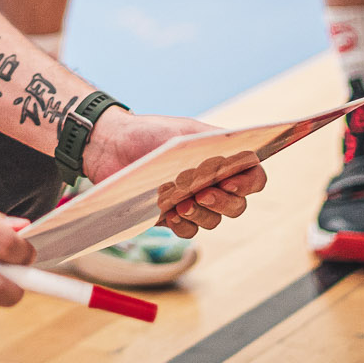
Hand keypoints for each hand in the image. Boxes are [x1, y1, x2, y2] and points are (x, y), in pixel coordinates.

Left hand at [82, 110, 267, 238]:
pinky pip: (188, 230)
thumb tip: (238, 159)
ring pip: (213, 221)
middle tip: (202, 195)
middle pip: (237, 205)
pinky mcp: (170, 217)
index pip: (253, 177)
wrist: (111, 146)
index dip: (248, 184)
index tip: (229, 182)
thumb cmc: (150, 134)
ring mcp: (192, 202)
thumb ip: (215, 145)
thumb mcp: (186, 131)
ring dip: (201, 215)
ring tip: (180, 205)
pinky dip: (183, 225)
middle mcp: (212, 183)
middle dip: (224, 203)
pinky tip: (169, 215)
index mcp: (222, 160)